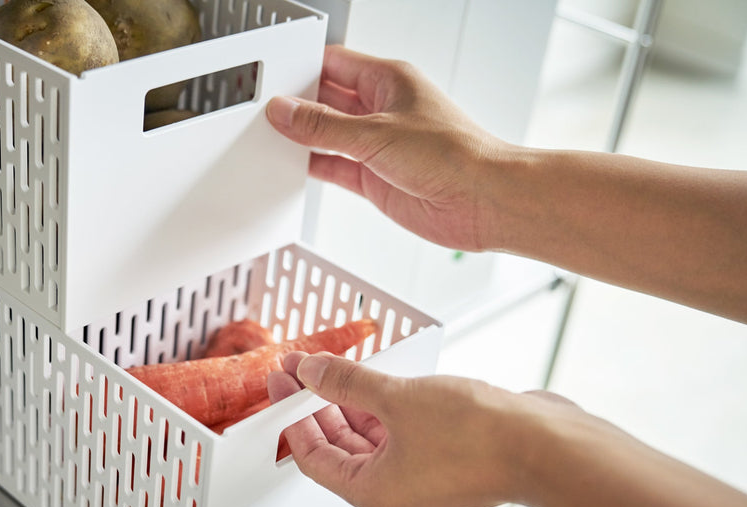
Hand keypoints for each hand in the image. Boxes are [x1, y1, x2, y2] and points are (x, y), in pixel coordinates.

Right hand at [266, 44, 510, 251]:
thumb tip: (286, 112)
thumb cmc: (453, 154)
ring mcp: (378, 145)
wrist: (483, 201)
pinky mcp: (376, 178)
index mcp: (389, 80)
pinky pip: (335, 167)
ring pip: (329, 136)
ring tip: (270, 139)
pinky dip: (314, 167)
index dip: (301, 70)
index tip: (272, 81)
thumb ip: (325, 126)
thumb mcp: (376, 134)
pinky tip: (294, 166)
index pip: (334, 65)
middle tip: (263, 112)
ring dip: (304, 139)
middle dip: (298, 106)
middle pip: (327, 100)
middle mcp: (383, 110)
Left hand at [266, 351, 579, 506]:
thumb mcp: (396, 399)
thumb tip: (309, 371)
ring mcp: (422, 475)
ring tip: (334, 367)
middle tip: (301, 368)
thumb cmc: (477, 438)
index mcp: (371, 491)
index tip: (281, 382)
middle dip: (317, 405)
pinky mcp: (447, 457)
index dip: (290, 416)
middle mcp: (394, 489)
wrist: (547, 448)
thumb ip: (347, 383)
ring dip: (351, 404)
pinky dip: (385, 407)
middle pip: (338, 447)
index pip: (311, 456)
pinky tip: (380, 378)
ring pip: (372, 438)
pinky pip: (402, 431)